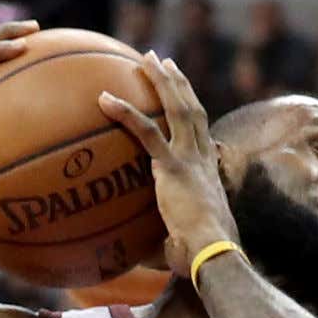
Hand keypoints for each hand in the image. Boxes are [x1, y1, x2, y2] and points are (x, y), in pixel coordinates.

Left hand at [98, 52, 238, 276]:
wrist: (214, 253)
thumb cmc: (200, 258)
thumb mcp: (183, 241)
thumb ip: (165, 238)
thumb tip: (147, 254)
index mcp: (208, 171)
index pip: (200, 131)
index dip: (190, 108)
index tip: (180, 92)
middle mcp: (203, 157)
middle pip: (191, 108)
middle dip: (176, 81)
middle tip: (161, 60)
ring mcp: (190, 159)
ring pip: (176, 108)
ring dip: (161, 80)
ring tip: (145, 58)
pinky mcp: (172, 167)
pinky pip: (145, 132)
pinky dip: (124, 112)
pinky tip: (103, 98)